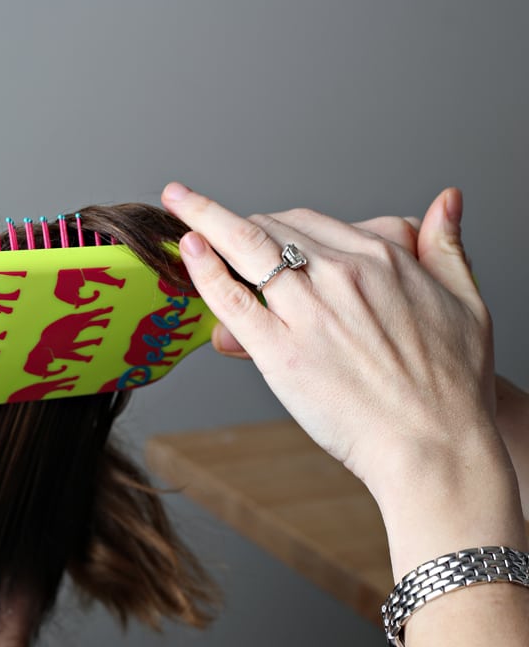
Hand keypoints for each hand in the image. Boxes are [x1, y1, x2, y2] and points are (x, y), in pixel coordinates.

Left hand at [161, 183, 498, 510]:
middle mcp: (342, 274)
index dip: (279, 225)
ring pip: (247, 248)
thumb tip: (447, 200)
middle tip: (214, 227)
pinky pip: (233, 299)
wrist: (435, 445)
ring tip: (178, 201)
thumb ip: (448, 247)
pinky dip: (205, 269)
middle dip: (242, 227)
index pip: (312, 224)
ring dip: (205, 219)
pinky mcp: (281, 352)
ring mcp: (309, 311)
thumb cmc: (453, 388)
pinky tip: (187, 247)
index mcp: (383, 258)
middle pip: (275, 230)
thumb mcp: (467, 302)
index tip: (260, 229)